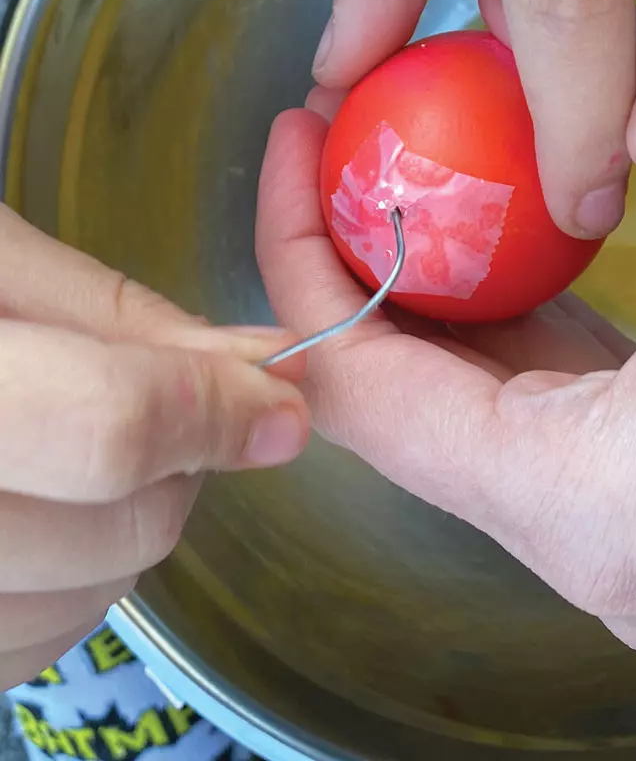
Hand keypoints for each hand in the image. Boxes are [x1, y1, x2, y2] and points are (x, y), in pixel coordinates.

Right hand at [0, 208, 309, 687]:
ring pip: (82, 605)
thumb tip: (259, 360)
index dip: (216, 410)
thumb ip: (110, 312)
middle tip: (170, 403)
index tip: (280, 401)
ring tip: (87, 452)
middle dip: (182, 464)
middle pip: (116, 531)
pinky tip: (44, 516)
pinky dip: (67, 592)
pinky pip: (20, 651)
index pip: (109, 430)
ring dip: (127, 531)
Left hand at [259, 15, 635, 665]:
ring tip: (489, 146)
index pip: (366, 387)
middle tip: (394, 120)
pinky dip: (590, 310)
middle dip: (406, 249)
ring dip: (507, 274)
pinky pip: (620, 407)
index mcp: (597, 508)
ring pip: (536, 397)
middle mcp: (627, 553)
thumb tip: (598, 45)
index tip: (301, 137)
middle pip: (442, 394)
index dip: (305, 249)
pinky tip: (602, 213)